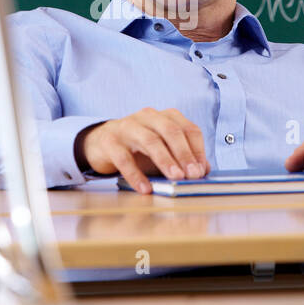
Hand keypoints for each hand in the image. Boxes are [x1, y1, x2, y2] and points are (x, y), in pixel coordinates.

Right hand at [77, 107, 209, 193]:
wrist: (100, 143)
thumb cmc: (138, 148)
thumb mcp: (162, 150)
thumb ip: (183, 158)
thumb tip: (203, 170)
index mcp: (165, 116)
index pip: (188, 129)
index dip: (197, 149)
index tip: (201, 170)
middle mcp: (147, 117)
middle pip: (171, 131)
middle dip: (184, 153)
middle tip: (192, 174)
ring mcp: (127, 127)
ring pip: (150, 141)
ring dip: (165, 160)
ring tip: (175, 177)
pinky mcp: (109, 142)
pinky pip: (125, 158)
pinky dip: (136, 175)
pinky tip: (145, 188)